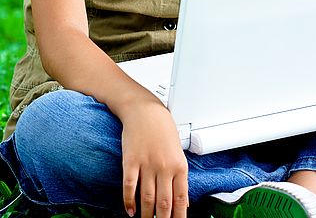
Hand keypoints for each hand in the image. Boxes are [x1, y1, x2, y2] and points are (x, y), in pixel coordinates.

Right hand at [121, 99, 188, 217]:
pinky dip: (129, 203)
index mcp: (179, 165)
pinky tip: (130, 211)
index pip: (181, 200)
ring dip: (146, 215)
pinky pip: (129, 188)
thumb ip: (180, 176)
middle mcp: (164, 167)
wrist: (144, 110)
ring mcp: (147, 165)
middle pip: (164, 204)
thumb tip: (183, 200)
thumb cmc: (162, 128)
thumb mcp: (177, 151)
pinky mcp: (130, 162)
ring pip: (147, 199)